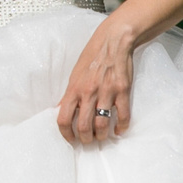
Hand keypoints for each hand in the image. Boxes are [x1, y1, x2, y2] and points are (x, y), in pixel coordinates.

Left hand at [59, 19, 133, 143]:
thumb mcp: (74, 74)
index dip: (66, 134)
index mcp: (74, 89)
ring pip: (102, 125)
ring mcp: (106, 92)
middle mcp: (88, 92)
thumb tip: (61, 109)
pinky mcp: (122, 91)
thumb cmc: (92, 56)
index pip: (63, 119)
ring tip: (102, 137)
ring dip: (102, 136)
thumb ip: (69, 93)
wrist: (113, 42)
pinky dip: (121, 127)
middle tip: (88, 140)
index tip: (71, 140)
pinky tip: (119, 130)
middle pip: (84, 127)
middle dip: (86, 139)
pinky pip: (122, 116)